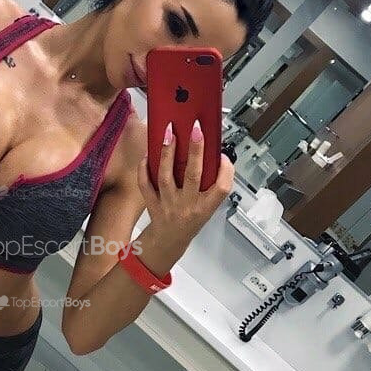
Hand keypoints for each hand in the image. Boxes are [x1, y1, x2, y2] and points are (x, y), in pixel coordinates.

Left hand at [138, 120, 234, 250]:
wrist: (169, 241)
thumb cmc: (191, 220)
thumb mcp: (208, 207)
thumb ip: (211, 185)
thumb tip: (211, 154)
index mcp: (206, 206)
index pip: (221, 187)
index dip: (225, 170)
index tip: (223, 156)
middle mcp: (187, 205)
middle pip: (192, 175)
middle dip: (195, 151)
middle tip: (195, 130)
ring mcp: (168, 204)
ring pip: (166, 176)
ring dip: (167, 153)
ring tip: (169, 133)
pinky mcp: (152, 204)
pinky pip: (145, 185)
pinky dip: (144, 169)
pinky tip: (148, 155)